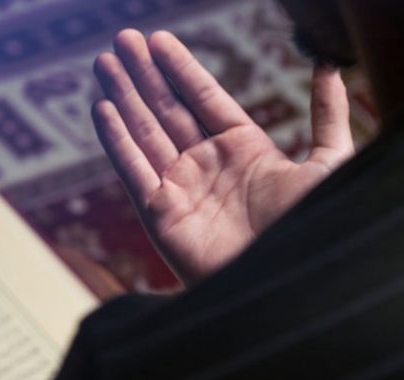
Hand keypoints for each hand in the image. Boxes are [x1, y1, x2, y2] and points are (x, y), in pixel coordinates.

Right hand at [92, 29, 353, 284]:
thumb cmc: (312, 231)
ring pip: (143, 131)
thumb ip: (327, 116)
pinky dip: (115, 139)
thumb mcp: (329, 165)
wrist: (285, 286)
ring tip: (103, 62)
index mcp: (244, 151)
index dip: (180, 68)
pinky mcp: (159, 214)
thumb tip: (330, 65)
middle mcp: (207, 166)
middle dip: (143, 74)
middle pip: (167, 109)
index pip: (203, 98)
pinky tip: (102, 109)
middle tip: (121, 40)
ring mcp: (180, 189)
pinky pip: (131, 169)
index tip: (159, 40)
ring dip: (122, 96)